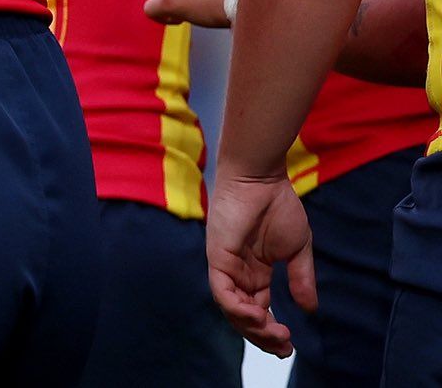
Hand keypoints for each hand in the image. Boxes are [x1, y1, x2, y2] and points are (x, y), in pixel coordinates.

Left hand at [206, 168, 313, 355]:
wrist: (262, 178)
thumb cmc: (278, 206)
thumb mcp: (297, 250)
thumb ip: (301, 279)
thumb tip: (309, 310)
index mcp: (255, 274)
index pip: (258, 311)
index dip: (271, 331)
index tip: (290, 346)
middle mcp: (237, 273)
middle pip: (243, 316)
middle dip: (262, 336)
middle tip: (284, 347)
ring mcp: (225, 265)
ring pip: (231, 308)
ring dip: (252, 327)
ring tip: (275, 334)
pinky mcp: (217, 256)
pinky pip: (222, 290)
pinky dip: (236, 307)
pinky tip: (257, 316)